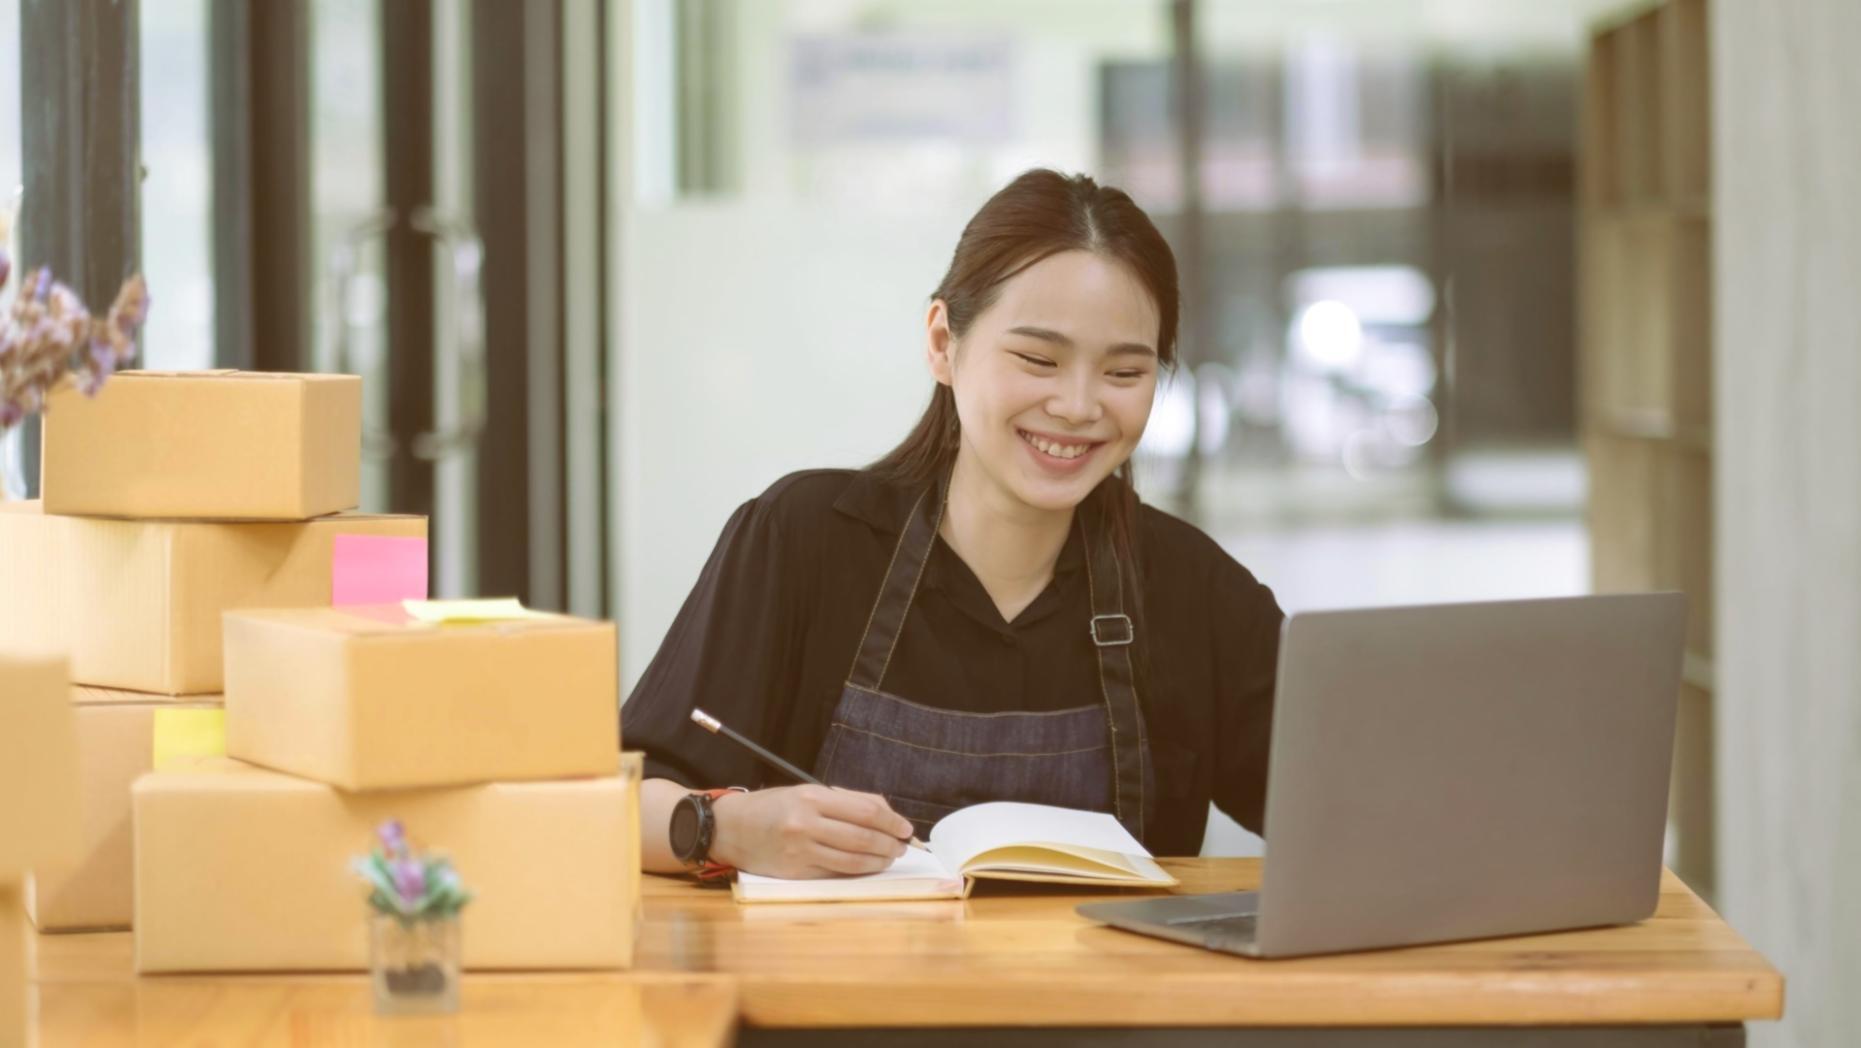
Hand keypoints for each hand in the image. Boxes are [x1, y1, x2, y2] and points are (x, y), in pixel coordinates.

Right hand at [709, 784, 914, 878]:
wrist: (729, 828)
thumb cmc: (772, 807)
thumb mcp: (806, 792)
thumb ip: (845, 801)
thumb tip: (886, 813)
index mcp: (811, 797)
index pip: (866, 811)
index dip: (892, 821)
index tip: (906, 828)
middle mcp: (805, 823)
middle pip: (863, 837)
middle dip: (889, 844)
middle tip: (902, 846)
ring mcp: (800, 851)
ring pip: (853, 861)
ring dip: (878, 861)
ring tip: (889, 858)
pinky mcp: (795, 873)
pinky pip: (835, 874)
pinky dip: (857, 872)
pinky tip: (867, 868)